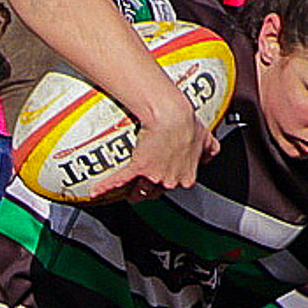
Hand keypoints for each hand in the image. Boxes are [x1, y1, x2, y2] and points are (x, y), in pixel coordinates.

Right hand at [95, 100, 218, 203]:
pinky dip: (106, 187)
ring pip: (139, 191)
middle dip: (149, 188)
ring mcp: (154, 177)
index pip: (175, 186)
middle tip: (142, 183)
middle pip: (156, 192)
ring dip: (132, 191)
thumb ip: (209, 149)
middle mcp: (170, 180)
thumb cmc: (187, 124)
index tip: (163, 179)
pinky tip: (96, 192)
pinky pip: (119, 180)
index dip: (168, 182)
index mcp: (186, 176)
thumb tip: (211, 153)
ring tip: (124, 190)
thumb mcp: (205, 137)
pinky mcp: (138, 168)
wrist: (173, 115)